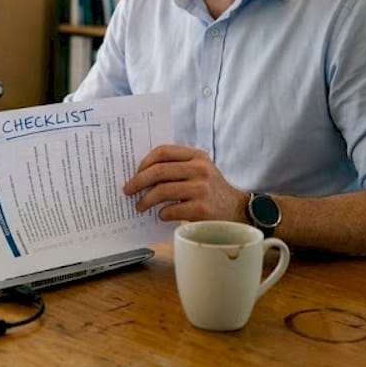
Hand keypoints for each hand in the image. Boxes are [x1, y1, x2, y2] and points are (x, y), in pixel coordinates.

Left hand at [123, 144, 247, 221]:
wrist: (237, 211)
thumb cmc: (210, 191)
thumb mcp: (199, 171)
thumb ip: (177, 167)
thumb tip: (141, 174)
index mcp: (197, 156)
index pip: (164, 151)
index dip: (145, 162)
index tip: (135, 173)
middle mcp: (200, 169)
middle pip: (159, 170)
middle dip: (138, 181)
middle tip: (128, 190)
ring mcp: (202, 189)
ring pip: (162, 191)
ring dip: (146, 200)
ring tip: (140, 206)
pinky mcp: (201, 209)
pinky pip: (171, 210)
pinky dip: (162, 213)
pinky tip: (162, 215)